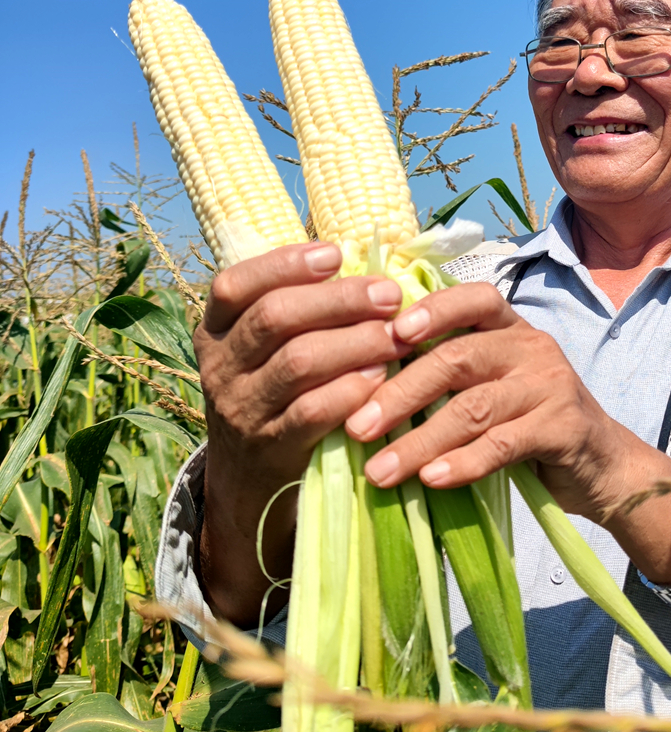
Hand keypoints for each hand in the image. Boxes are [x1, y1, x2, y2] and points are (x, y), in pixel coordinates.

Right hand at [194, 241, 408, 622]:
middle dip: (338, 300)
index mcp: (214, 330)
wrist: (247, 477)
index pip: (233, 285)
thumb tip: (363, 259)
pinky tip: (380, 377)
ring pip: (298, 362)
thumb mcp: (261, 348)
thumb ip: (296, 308)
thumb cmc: (273, 390)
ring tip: (396, 334)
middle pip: (274, 318)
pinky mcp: (271, 447)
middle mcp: (220, 366)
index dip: (285, 264)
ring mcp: (242, 409)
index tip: (336, 254)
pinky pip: (312, 412)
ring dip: (355, 342)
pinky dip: (351, 390)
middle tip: (389, 295)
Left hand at [343, 281, 667, 522]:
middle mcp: (532, 347)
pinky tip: (431, 480)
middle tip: (357, 427)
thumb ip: (449, 378)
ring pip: (473, 408)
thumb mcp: (494, 386)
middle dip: (401, 394)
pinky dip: (462, 463)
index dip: (431, 311)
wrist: (601, 466)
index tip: (388, 334)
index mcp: (510, 328)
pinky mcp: (563, 428)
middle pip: (457, 359)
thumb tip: (364, 394)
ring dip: (420, 441)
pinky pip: (503, 444)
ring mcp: (550, 386)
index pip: (472, 299)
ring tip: (380, 470)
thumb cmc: (529, 423)